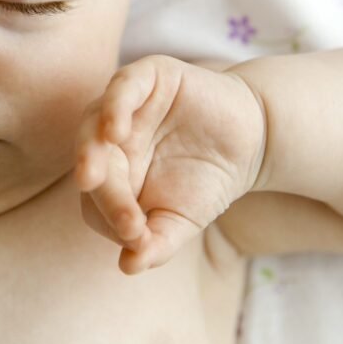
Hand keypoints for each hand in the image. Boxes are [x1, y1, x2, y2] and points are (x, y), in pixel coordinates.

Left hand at [74, 55, 265, 274]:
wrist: (252, 141)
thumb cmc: (207, 180)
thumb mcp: (182, 220)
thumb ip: (156, 243)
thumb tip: (128, 267)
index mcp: (110, 173)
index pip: (95, 198)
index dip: (110, 217)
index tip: (136, 236)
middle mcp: (109, 138)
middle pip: (90, 162)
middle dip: (98, 188)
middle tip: (116, 214)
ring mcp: (125, 105)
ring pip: (92, 123)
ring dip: (89, 149)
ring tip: (92, 175)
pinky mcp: (147, 76)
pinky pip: (121, 87)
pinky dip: (113, 106)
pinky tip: (116, 132)